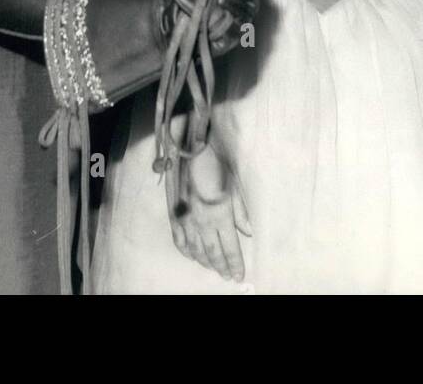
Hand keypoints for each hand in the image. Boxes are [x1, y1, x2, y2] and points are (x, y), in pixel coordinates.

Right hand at [170, 144, 250, 281]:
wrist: (187, 147)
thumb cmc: (215, 162)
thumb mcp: (234, 184)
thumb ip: (241, 212)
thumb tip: (248, 232)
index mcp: (221, 215)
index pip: (230, 248)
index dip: (235, 264)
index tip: (239, 275)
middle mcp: (203, 222)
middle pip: (213, 253)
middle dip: (222, 267)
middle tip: (228, 276)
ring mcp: (186, 220)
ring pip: (196, 250)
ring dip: (205, 262)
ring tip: (213, 268)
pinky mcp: (174, 215)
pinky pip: (179, 240)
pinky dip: (186, 251)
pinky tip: (192, 256)